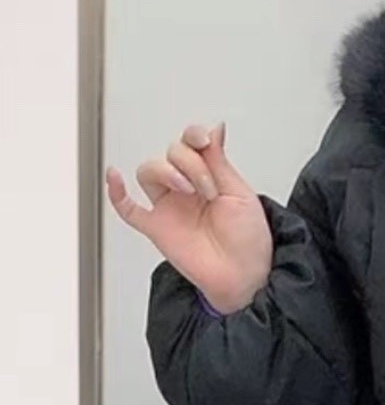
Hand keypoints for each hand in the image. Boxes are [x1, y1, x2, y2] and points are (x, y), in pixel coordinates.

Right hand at [107, 123, 273, 313]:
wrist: (246, 277)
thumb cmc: (249, 241)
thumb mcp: (240, 194)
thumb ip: (220, 162)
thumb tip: (214, 127)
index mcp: (209, 178)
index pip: (190, 144)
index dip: (193, 136)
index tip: (204, 140)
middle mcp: (187, 190)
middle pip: (171, 154)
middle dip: (191, 164)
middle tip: (209, 188)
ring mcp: (171, 208)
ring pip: (149, 172)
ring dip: (166, 172)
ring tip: (189, 191)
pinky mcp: (158, 228)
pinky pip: (128, 209)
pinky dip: (116, 193)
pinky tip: (114, 177)